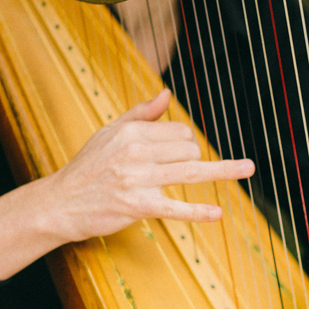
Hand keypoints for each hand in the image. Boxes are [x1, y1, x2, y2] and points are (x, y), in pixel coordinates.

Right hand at [43, 88, 252, 241]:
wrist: (60, 203)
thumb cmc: (87, 167)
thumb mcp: (109, 133)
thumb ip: (140, 113)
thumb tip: (167, 94)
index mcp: (131, 131)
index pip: (179, 131)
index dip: (186, 143)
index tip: (180, 155)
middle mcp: (136, 151)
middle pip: (189, 148)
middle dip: (196, 158)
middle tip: (183, 172)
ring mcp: (138, 179)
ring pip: (191, 171)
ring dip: (223, 170)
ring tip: (248, 168)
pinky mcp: (138, 206)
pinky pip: (176, 208)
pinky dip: (198, 212)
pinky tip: (217, 214)